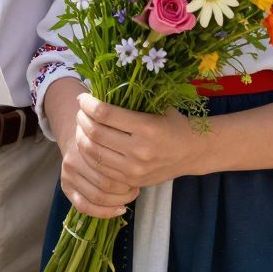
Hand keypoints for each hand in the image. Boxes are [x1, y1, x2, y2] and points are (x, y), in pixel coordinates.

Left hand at [60, 93, 184, 215]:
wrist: (192, 153)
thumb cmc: (173, 123)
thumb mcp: (158, 106)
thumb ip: (131, 100)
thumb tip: (98, 90)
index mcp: (147, 127)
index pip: (105, 114)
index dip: (88, 104)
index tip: (83, 97)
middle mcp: (139, 150)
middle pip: (95, 133)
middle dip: (81, 119)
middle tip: (80, 111)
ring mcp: (134, 169)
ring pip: (93, 153)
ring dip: (81, 136)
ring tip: (81, 126)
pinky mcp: (130, 181)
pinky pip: (99, 168)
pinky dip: (88, 154)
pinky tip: (88, 143)